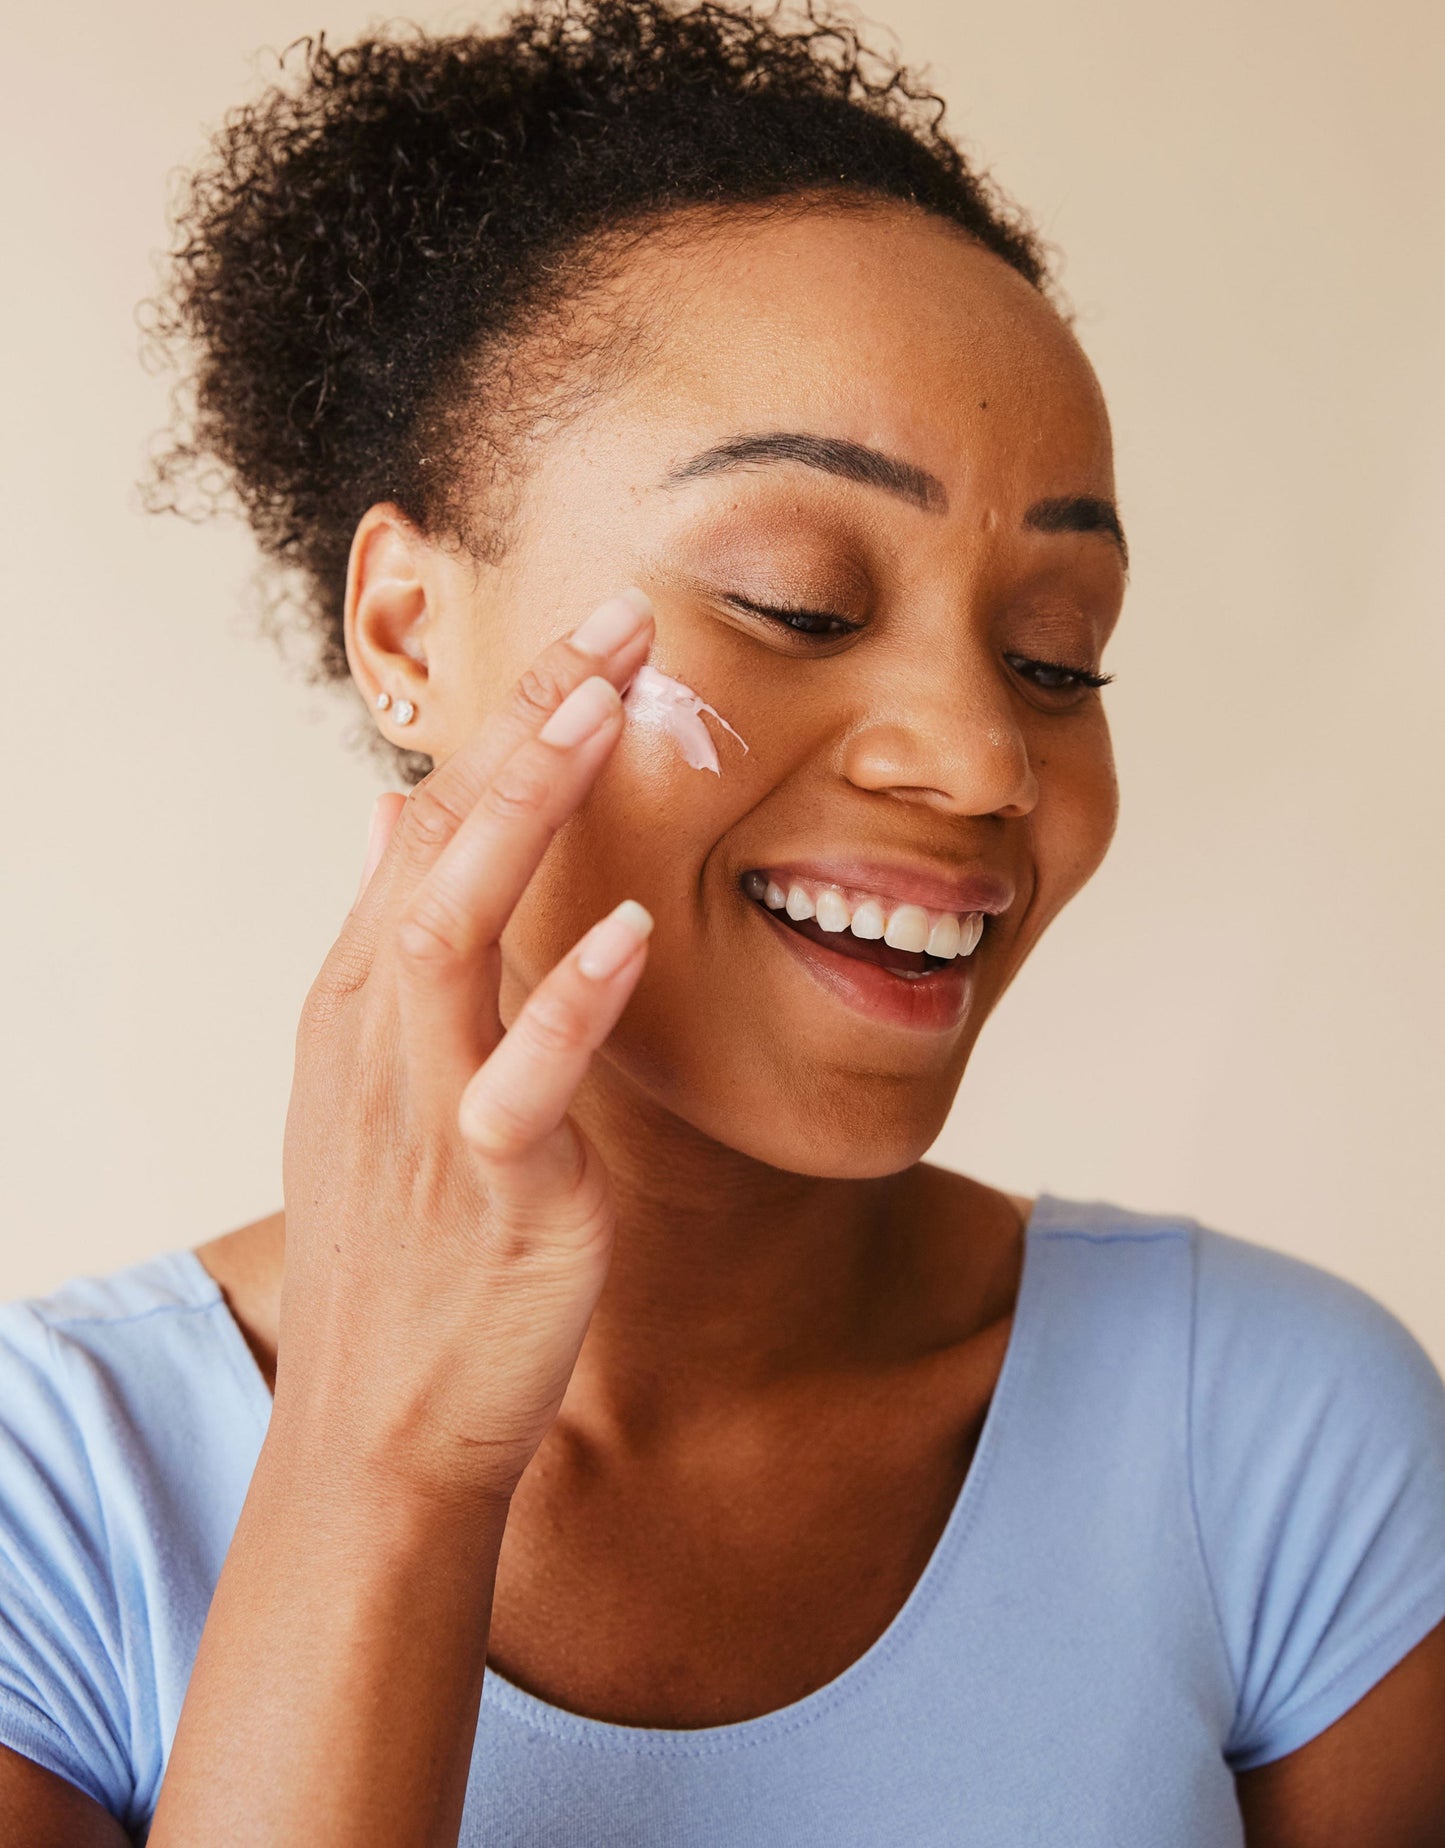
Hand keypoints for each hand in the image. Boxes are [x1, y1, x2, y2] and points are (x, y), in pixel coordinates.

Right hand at [272, 587, 655, 1506]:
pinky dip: (569, 1003)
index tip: (600, 634)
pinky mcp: (491, 1187)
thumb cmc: (404, 1243)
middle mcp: (383, 1028)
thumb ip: (396, 932)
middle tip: (620, 618)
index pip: (436, 820)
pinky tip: (626, 930)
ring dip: (528, 814)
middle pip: (443, 841)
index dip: (515, 718)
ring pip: (456, 927)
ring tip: (602, 713)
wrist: (383, 1424)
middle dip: (528, 720)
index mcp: (367, 991)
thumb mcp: (376, 1072)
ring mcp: (429, 1103)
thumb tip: (398, 805)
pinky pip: (520, 1081)